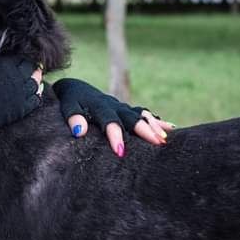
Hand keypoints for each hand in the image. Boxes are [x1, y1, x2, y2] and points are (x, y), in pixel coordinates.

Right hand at [0, 56, 41, 143]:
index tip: (24, 61)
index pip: (22, 58)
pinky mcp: (21, 108)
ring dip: (36, 81)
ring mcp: (20, 93)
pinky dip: (36, 95)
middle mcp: (15, 76)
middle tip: (33, 69)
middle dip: (32, 68)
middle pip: (31, 69)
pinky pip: (35, 100)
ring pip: (35, 83)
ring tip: (35, 80)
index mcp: (5, 65)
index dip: (24, 60)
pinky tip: (35, 94)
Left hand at [53, 78, 174, 156]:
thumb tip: (79, 131)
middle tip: (158, 143)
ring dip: (154, 126)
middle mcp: (114, 105)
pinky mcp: (126, 109)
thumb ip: (73, 117)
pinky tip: (171, 128)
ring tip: (166, 139)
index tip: (120, 151)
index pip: (110, 120)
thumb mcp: (67, 107)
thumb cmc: (70, 101)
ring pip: (141, 115)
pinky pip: (144, 114)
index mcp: (99, 106)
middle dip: (145, 130)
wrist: (75, 88)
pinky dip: (157, 120)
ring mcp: (122, 107)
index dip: (115, 135)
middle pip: (132, 117)